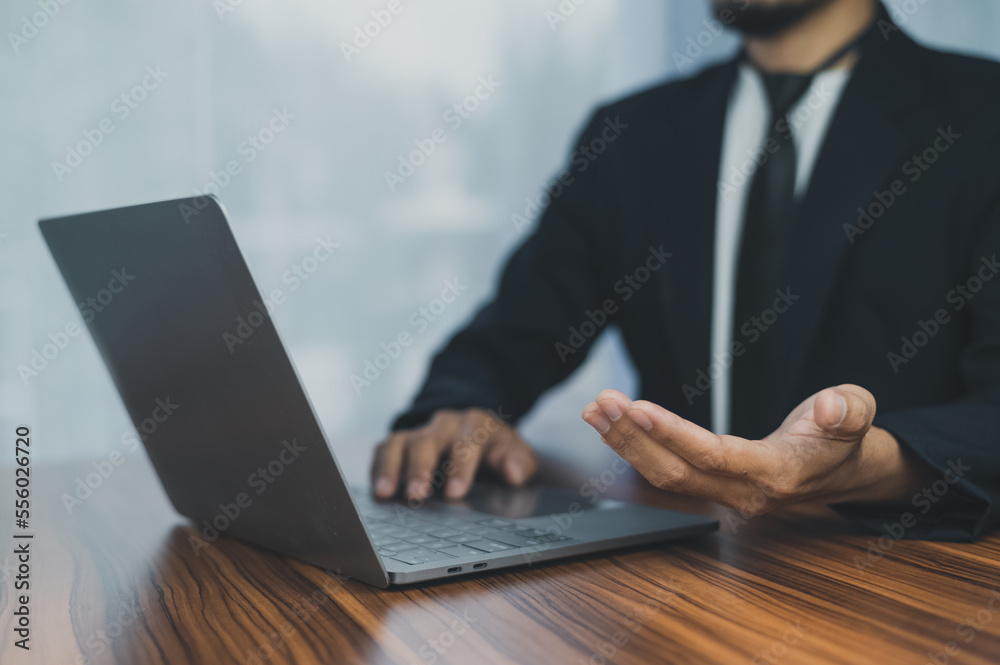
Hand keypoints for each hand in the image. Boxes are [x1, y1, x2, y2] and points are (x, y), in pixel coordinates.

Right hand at [370, 408, 536, 501]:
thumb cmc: (497, 449)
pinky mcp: (402, 443)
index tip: (456, 491)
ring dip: (390, 467)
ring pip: (399, 442)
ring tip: (384, 492)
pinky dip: (377, 467)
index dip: (461, 467)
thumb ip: (519, 462)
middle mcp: (445, 425)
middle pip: (427, 441)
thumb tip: (513, 472)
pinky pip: (384, 448)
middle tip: (417, 494)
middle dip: (420, 468)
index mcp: (476, 426)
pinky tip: (376, 489)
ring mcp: (421, 432)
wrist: (478, 431)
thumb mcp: (517, 453)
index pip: (467, 443)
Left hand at [581, 385, 931, 512]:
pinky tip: (612, 424)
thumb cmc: (846, 438)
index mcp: (778, 474)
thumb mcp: (859, 412)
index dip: (672, 434)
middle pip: (676, 472)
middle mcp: (744, 493)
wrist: (848, 471)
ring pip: (665, 476)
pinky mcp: (713, 488)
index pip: (713, 456)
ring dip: (626, 443)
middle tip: (602, 403)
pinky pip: (668, 472)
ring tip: (596, 410)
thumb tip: (830, 409)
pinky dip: (636, 448)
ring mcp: (726, 495)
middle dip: (633, 438)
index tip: (637, 409)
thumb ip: (848, 411)